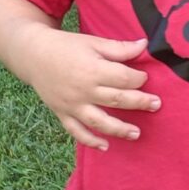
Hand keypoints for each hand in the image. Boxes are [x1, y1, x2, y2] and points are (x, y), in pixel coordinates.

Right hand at [26, 30, 159, 149]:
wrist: (32, 54)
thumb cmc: (66, 46)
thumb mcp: (92, 42)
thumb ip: (119, 48)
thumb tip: (144, 46)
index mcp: (92, 69)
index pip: (123, 78)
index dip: (138, 78)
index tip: (145, 78)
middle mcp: (83, 90)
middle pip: (116, 100)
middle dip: (138, 103)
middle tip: (156, 105)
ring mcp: (72, 104)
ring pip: (99, 121)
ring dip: (119, 129)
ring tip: (136, 134)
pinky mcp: (62, 113)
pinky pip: (76, 131)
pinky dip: (89, 141)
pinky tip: (105, 147)